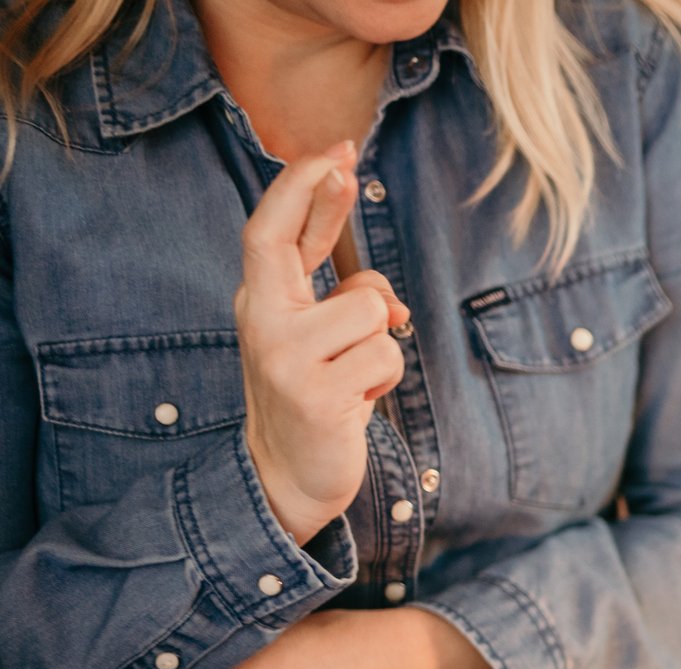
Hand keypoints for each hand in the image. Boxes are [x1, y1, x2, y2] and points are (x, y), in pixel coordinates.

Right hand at [236, 141, 412, 543]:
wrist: (289, 475)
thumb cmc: (316, 396)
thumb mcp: (324, 340)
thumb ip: (349, 302)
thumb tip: (390, 301)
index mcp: (261, 303)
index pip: (269, 233)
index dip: (300, 188)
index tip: (333, 151)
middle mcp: (262, 322)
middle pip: (288, 243)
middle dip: (322, 197)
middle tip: (346, 163)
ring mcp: (284, 358)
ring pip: (369, 309)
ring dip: (380, 343)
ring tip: (356, 376)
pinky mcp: (315, 394)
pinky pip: (384, 357)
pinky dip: (385, 379)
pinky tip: (358, 402)